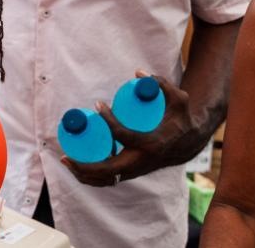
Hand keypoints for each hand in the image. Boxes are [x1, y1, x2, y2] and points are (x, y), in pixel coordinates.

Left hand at [62, 73, 204, 187]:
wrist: (188, 144)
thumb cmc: (181, 118)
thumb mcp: (179, 99)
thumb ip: (161, 84)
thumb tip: (137, 73)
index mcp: (152, 144)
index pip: (124, 135)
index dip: (108, 121)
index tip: (98, 104)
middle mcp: (142, 161)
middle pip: (108, 169)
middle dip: (85, 164)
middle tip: (67, 153)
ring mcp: (136, 170)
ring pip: (107, 179)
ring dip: (85, 174)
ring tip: (66, 161)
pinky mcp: (133, 173)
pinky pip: (109, 180)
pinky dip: (92, 179)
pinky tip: (77, 170)